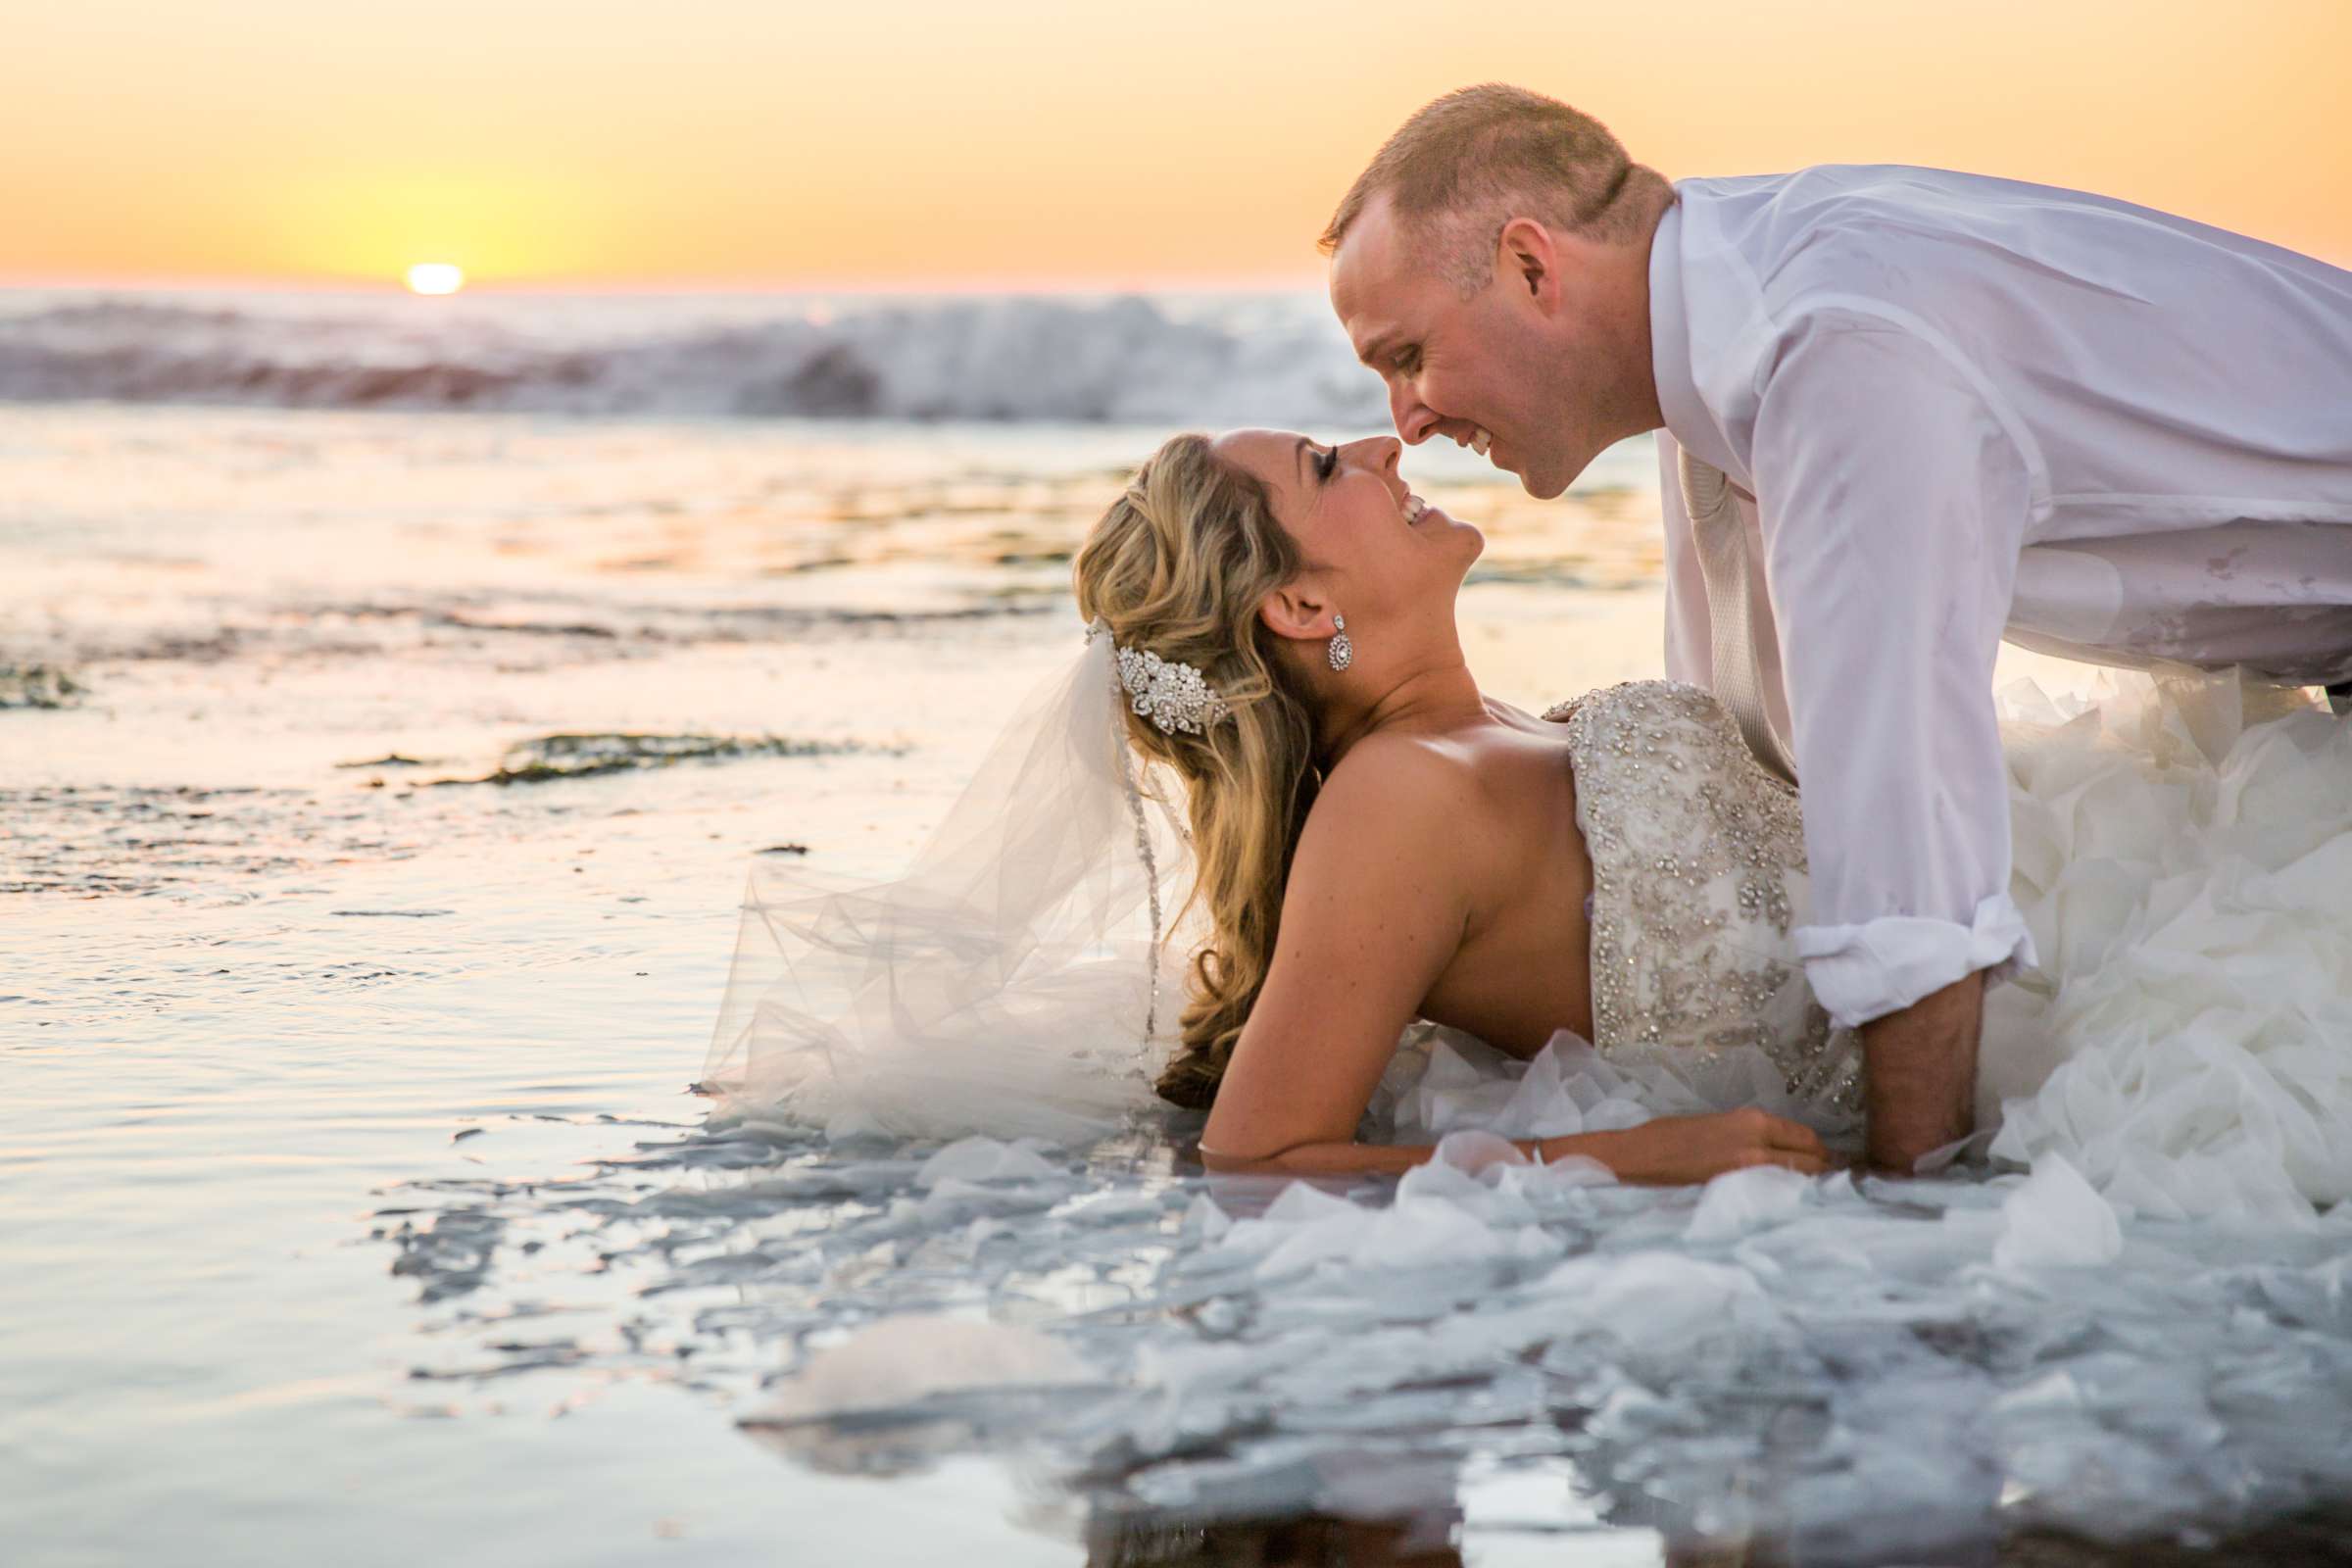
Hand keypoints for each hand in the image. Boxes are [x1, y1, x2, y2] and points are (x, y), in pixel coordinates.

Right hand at [1547, 1107, 1831, 1184]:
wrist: (1637, 1157)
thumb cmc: (1669, 1137)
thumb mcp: (1719, 1126)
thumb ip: (1753, 1138)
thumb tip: (1782, 1153)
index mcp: (1754, 1121)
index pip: (1808, 1140)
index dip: (1820, 1154)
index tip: (1822, 1164)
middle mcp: (1759, 1142)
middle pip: (1813, 1162)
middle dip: (1821, 1173)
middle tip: (1821, 1186)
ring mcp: (1750, 1169)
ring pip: (1799, 1181)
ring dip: (1806, 1188)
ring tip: (1805, 1198)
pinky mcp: (1737, 1191)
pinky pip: (1776, 1196)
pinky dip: (1784, 1199)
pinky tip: (1781, 1206)